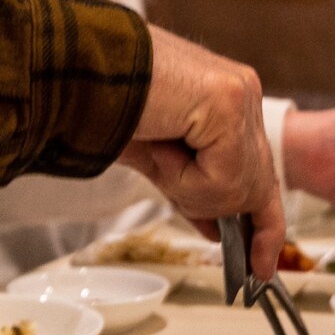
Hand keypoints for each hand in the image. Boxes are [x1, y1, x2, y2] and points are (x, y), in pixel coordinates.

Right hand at [118, 25, 285, 275]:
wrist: (70, 70)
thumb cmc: (102, 104)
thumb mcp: (159, 160)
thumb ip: (194, 189)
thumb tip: (217, 229)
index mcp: (227, 97)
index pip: (261, 170)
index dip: (264, 225)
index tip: (261, 265)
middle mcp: (242, 91)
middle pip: (256, 184)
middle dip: (224, 214)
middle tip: (205, 221)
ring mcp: (240, 94)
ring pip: (238, 188)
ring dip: (188, 189)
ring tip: (155, 152)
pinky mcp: (227, 101)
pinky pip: (221, 178)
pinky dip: (184, 179)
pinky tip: (160, 147)